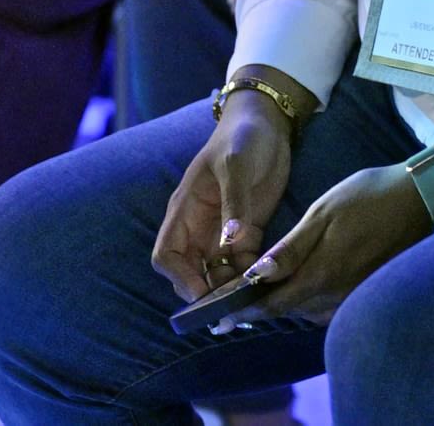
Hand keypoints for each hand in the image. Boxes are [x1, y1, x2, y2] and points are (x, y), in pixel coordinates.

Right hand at [151, 91, 297, 304]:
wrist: (266, 124)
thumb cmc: (241, 138)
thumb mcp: (236, 165)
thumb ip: (234, 202)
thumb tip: (231, 242)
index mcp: (185, 211)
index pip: (166, 255)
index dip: (179, 278)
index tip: (203, 293)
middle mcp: (200, 228)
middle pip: (191, 273)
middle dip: (206, 293)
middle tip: (232, 308)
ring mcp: (223, 232)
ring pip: (218, 274)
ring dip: (231, 290)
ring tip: (252, 301)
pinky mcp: (247, 233)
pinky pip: (243, 265)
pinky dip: (251, 278)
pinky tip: (268, 285)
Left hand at [244, 163, 431, 324]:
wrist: (421, 200)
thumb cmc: (368, 198)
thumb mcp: (324, 213)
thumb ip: (291, 249)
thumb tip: (257, 276)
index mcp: (320, 276)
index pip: (272, 304)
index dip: (242, 309)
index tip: (215, 316)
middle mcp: (334, 297)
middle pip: (287, 310)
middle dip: (259, 306)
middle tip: (229, 299)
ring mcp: (351, 298)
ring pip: (306, 309)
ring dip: (283, 303)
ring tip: (259, 292)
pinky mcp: (363, 293)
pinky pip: (325, 306)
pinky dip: (306, 298)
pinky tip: (300, 285)